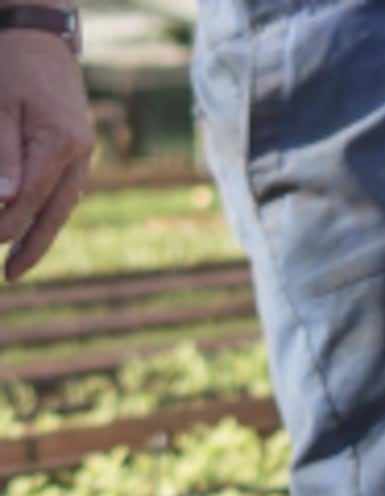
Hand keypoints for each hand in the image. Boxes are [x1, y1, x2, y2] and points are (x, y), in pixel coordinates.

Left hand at [0, 18, 94, 282]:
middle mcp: (79, 152)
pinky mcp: (76, 146)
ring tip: (20, 259)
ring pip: (64, 203)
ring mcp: (82, 150)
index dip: (9, 225)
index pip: (33, 196)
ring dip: (42, 232)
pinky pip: (64, 188)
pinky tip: (35, 224)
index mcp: (62, 143)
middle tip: (11, 275)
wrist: (39, 35)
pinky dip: (50, 210)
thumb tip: (4, 201)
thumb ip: (3, 155)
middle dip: (33, 245)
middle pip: (57, 210)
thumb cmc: (10, 65)